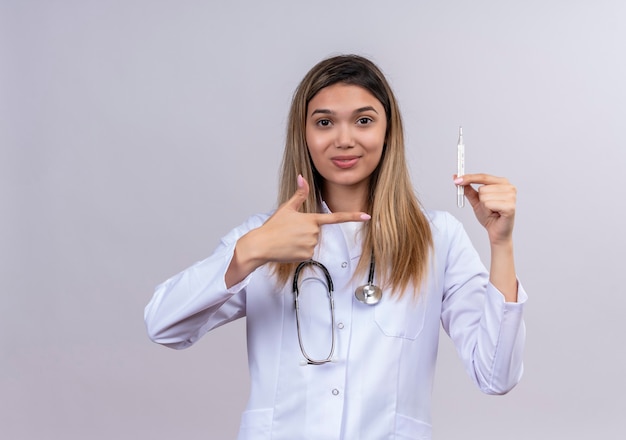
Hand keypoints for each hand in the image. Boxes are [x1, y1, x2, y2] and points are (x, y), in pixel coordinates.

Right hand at [250, 175, 370, 262]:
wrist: (261, 245)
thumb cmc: (272, 226)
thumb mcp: (287, 208)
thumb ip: (299, 194)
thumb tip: (302, 177)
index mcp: (311, 219)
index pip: (336, 217)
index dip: (353, 216)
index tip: (366, 216)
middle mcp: (314, 232)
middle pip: (316, 231)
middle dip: (305, 231)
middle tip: (289, 232)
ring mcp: (311, 244)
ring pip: (312, 242)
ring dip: (301, 241)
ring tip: (288, 240)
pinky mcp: (307, 256)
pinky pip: (307, 253)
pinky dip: (299, 251)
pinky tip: (289, 249)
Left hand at [454, 174, 515, 245]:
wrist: (496, 232)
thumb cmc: (489, 216)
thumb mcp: (476, 200)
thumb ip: (468, 189)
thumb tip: (456, 177)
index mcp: (502, 182)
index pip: (483, 176)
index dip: (469, 178)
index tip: (456, 180)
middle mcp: (509, 187)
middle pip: (482, 188)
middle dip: (480, 200)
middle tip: (488, 208)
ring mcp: (511, 196)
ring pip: (484, 197)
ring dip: (484, 206)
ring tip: (492, 211)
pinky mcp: (510, 206)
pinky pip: (489, 204)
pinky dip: (488, 210)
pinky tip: (495, 214)